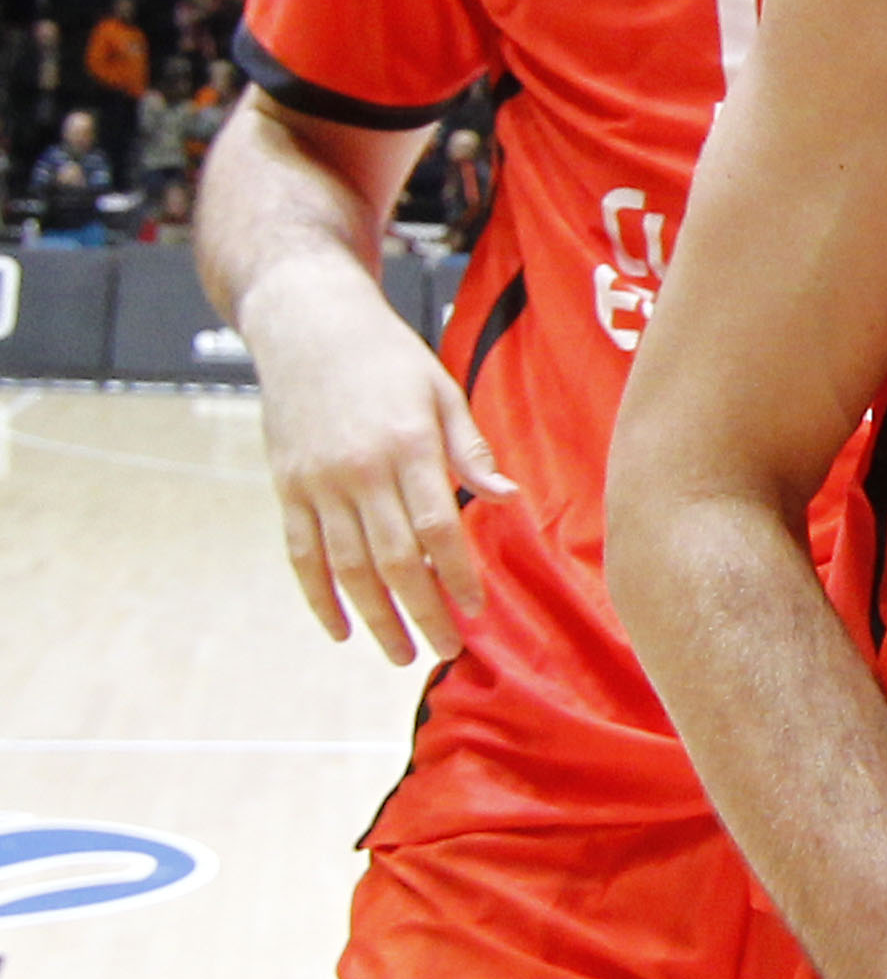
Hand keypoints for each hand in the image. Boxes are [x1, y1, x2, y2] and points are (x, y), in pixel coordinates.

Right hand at [238, 257, 515, 659]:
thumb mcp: (442, 390)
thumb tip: (508, 498)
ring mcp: (317, 483)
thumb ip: (471, 449)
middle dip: (422, 612)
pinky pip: (301, 555)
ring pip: (346, 567)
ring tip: (401, 654)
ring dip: (375, 617)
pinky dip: (319, 597)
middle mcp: (359, 471)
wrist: (307, 325)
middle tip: (446, 650)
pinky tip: (341, 630)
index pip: (437, 528)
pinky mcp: (286, 488)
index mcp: (408, 446)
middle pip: (393, 560)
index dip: (457, 575)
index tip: (477, 609)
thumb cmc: (387, 358)